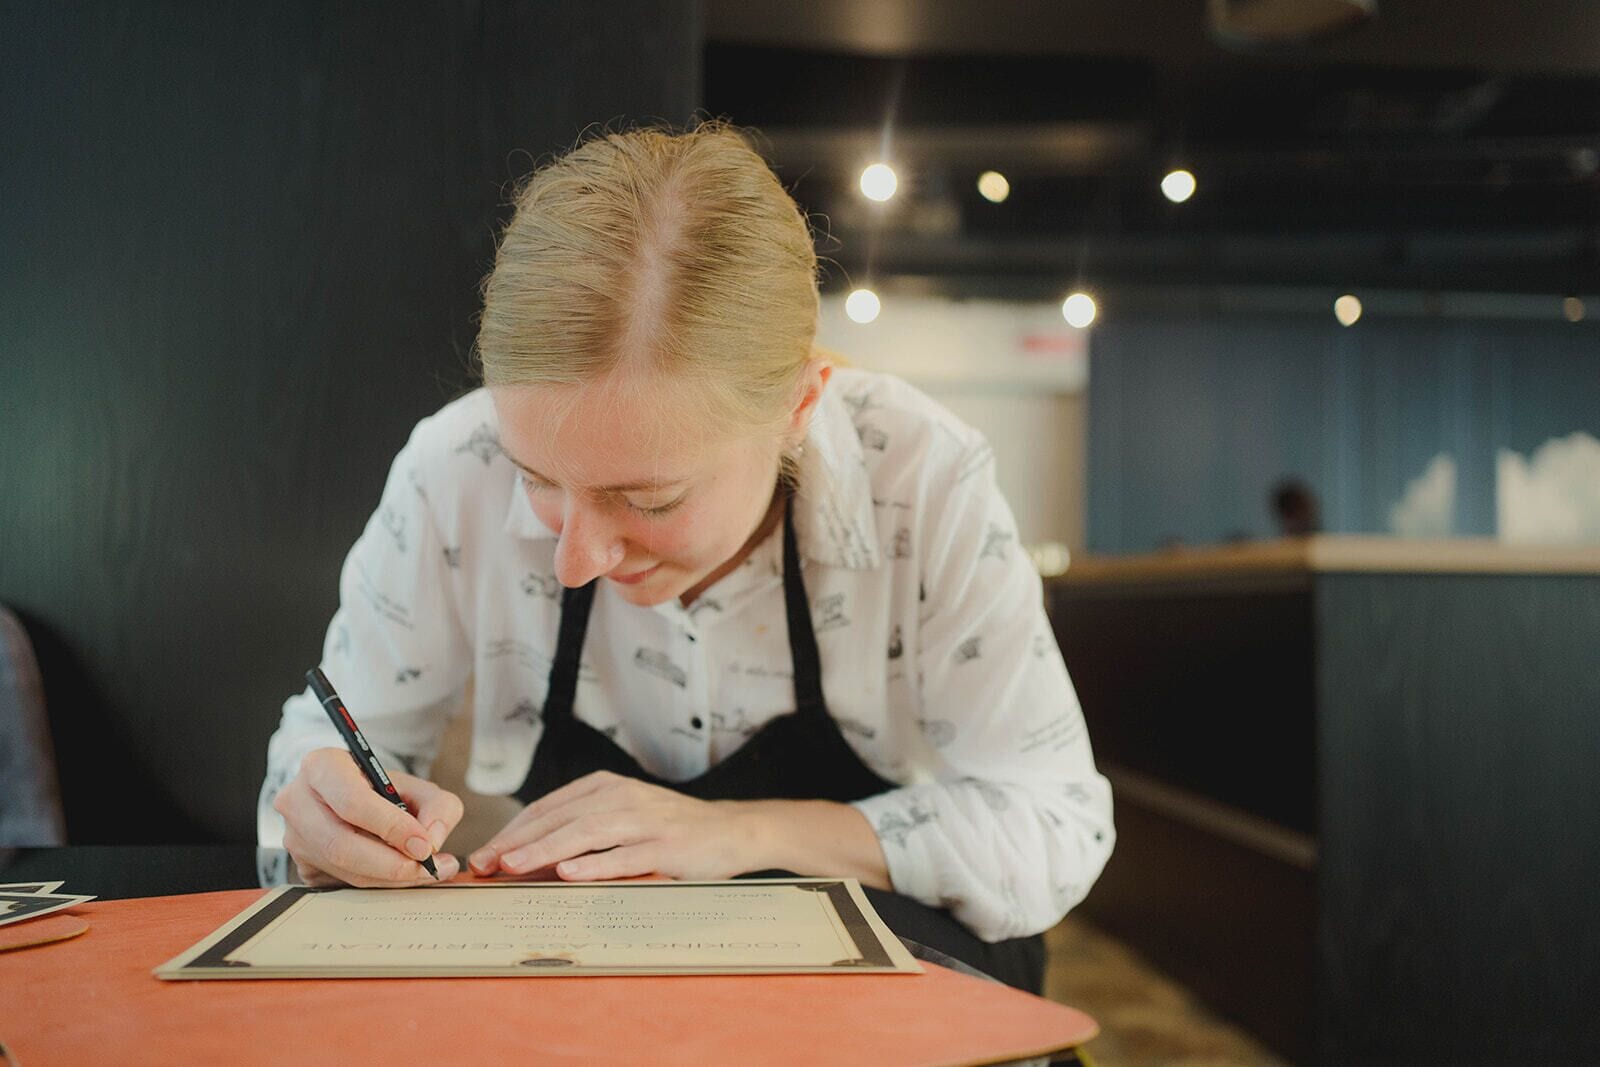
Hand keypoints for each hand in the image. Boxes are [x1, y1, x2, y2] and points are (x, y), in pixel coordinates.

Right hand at [274, 747, 463, 886]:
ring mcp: (295, 837)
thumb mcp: (416, 784)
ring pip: (342, 868)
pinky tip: (401, 876)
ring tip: (425, 872)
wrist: (350, 794)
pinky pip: (340, 883)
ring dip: (388, 878)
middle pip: (341, 845)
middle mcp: (298, 802)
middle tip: (427, 868)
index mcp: (321, 766)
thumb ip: (437, 806)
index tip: (424, 845)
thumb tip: (433, 840)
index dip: (391, 827)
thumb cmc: (382, 788)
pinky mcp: (301, 864)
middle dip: (390, 863)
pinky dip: (376, 884)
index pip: (352, 802)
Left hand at [468, 770, 758, 881]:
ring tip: (514, 865)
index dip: (512, 831)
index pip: (547, 808)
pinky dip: (595, 865)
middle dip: (518, 842)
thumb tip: (526, 860)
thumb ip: (581, 833)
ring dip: (546, 850)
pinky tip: (569, 873)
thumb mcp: (622, 820)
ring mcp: (645, 820)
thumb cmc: (668, 831)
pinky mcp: (666, 845)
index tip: (483, 855)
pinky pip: (625, 855)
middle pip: (560, 818)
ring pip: (586, 833)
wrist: (731, 832)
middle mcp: (621, 797)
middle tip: (484, 864)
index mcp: (604, 787)